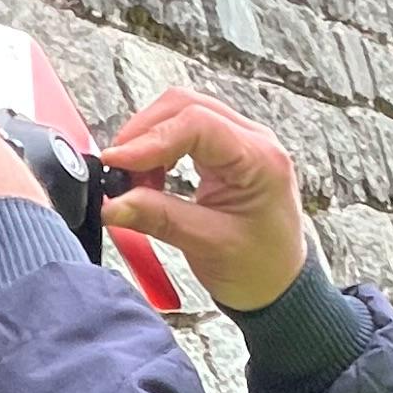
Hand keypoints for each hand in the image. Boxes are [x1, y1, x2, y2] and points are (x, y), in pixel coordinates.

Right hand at [103, 87, 307, 311]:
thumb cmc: (259, 269)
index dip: (150, 139)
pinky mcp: (225, 152)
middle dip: (143, 134)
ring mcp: (239, 142)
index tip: (116, 163)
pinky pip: (184, 132)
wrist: (279, 286)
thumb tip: (112, 203)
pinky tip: (150, 180)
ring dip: (148, 141)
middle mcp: (253, 140)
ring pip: (181, 114)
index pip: (197, 123)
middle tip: (118, 172)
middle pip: (185, 106)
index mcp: (260, 159)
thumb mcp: (208, 245)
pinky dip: (158, 150)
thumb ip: (159, 218)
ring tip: (135, 183)